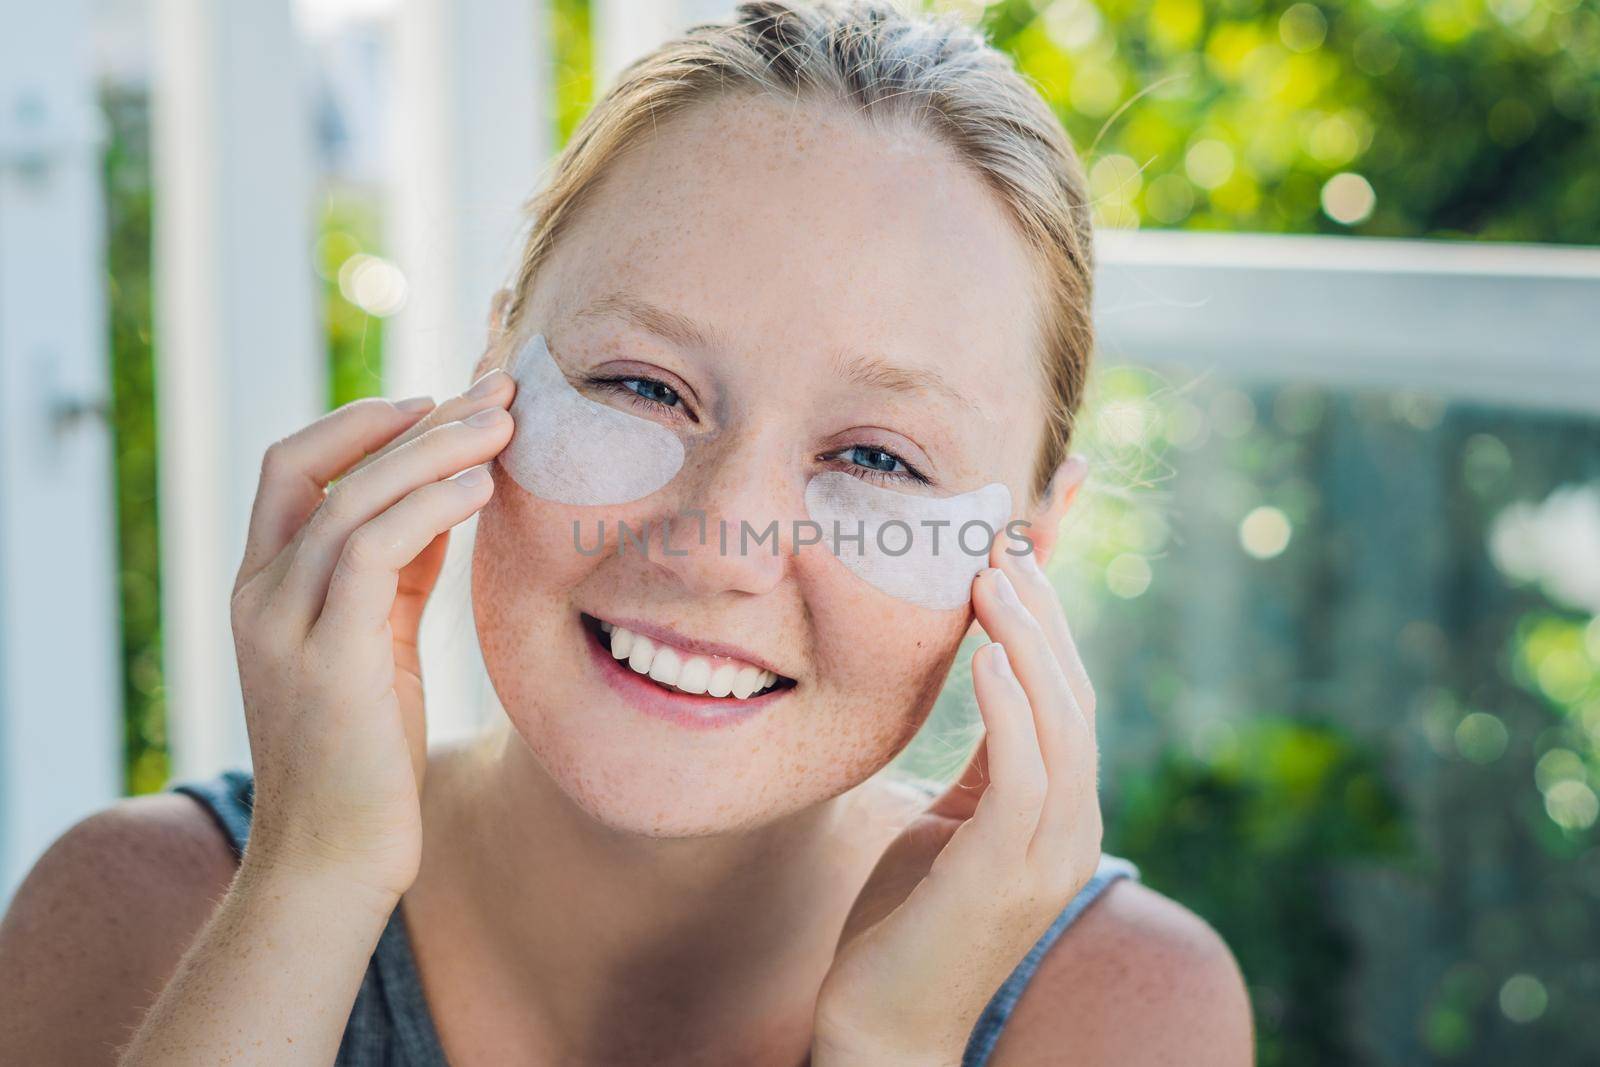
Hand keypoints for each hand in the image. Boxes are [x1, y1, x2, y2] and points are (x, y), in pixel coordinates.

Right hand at [229, 370, 515, 900]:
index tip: (445, 404)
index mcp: (266, 588)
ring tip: (503, 425)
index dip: (366, 425)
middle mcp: (259, 595)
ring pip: (348, 497)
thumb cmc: (366, 754)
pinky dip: (427, 505)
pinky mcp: (324, 657)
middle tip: (494, 390)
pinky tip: (482, 488)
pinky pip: (369, 548)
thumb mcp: (378, 644)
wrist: (335, 858)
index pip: (295, 469)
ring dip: (431, 450)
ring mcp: (281, 624)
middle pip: (316, 465)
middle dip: (411, 419)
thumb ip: (396, 574)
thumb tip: (448, 500)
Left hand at [811, 541, 1102, 1065]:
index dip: (1046, 630)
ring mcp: (1047, 859)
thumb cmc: (907, 919)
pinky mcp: (1005, 875)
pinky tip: (985, 655)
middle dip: (1041, 620)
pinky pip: (1023, 775)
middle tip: (1001, 549)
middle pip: (1074, 702)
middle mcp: (1071, 833)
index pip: (1068, 703)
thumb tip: (986, 683)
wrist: (881, 1024)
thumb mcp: (950, 823)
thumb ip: (982, 764)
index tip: (1011, 561)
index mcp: (1059, 816)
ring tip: (991, 580)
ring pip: (1060, 728)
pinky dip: (1010, 708)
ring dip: (1027, 645)